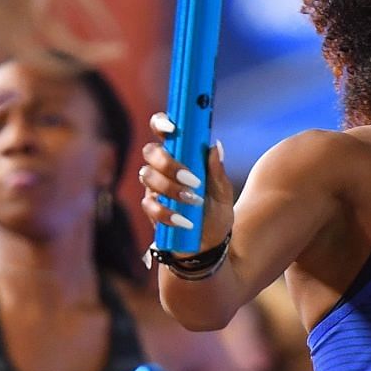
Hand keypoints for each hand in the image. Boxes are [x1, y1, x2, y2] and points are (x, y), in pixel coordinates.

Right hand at [137, 113, 235, 252]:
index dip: (163, 123)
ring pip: (148, 176)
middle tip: (192, 178)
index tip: (173, 127)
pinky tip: (184, 221)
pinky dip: (167, 213)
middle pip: (151, 152)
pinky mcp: (151, 209)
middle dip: (168, 163)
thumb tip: (215, 147)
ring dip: (171, 188)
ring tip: (193, 201)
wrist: (208, 247)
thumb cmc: (215, 215)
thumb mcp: (222, 194)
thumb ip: (217, 172)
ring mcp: (155, 188)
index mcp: (182, 156)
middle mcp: (163, 168)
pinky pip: (150, 205)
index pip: (164, 130)